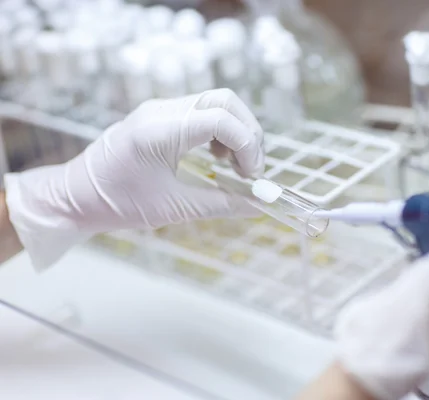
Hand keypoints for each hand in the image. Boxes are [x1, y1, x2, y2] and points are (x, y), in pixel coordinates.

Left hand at [4, 89, 263, 268]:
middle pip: (225, 100)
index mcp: (160, 130)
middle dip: (248, 132)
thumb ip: (222, 204)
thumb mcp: (174, 209)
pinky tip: (216, 157)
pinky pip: (201, 110)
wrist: (74, 196)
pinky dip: (220, 130)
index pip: (221, 119)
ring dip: (236, 130)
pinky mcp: (159, 115)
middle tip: (251, 169)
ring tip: (235, 165)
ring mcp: (159, 108)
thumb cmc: (117, 204)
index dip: (247, 146)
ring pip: (216, 102)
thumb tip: (260, 205)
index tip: (252, 177)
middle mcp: (161, 110)